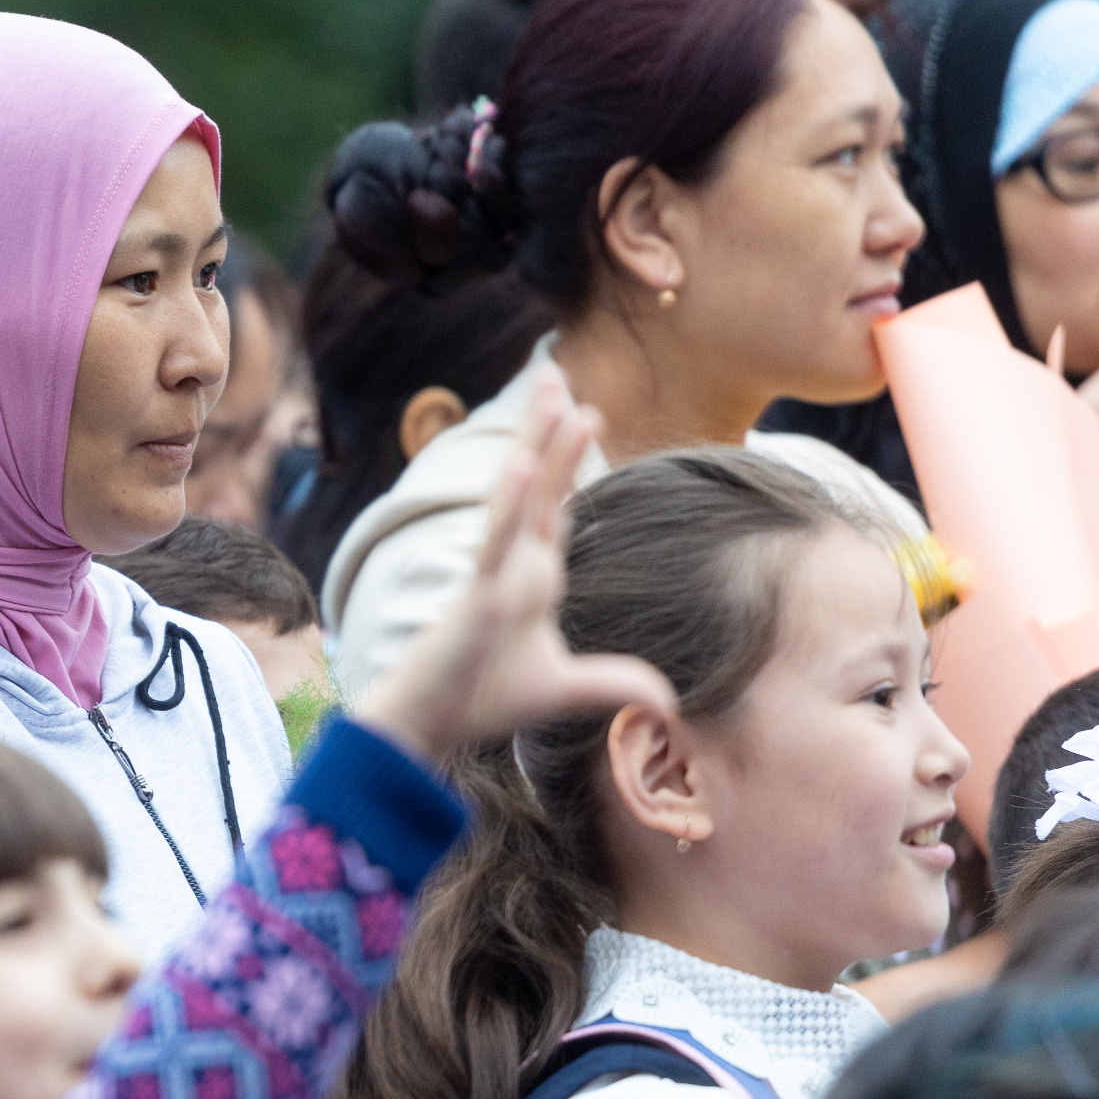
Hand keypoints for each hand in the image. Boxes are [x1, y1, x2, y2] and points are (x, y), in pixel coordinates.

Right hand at [351, 373, 678, 760]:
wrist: (429, 726)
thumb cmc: (482, 698)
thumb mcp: (563, 688)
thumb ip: (613, 682)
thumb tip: (669, 699)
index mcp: (530, 574)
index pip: (555, 504)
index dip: (568, 458)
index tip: (583, 409)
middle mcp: (511, 563)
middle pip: (535, 483)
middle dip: (546, 426)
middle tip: (555, 371)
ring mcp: (492, 574)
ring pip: (518, 496)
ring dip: (537, 442)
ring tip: (551, 392)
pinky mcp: (479, 598)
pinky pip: (496, 541)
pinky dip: (512, 501)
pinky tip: (523, 461)